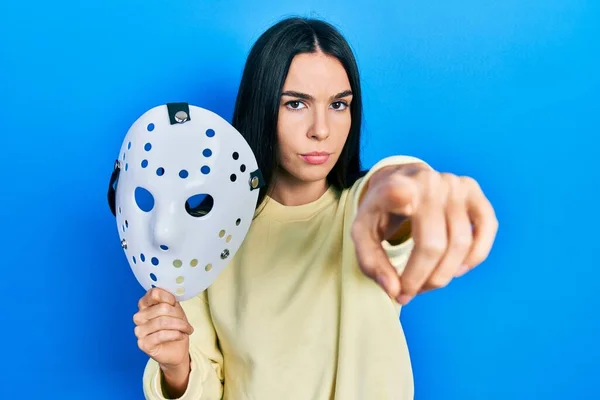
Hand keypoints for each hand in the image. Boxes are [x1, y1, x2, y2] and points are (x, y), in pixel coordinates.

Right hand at [133, 288, 193, 369]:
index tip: (175, 303)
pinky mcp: (143, 344)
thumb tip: (172, 294)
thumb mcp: (175, 310)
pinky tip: (180, 336)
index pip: (153, 293)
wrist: (176, 349)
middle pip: (162, 308)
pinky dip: (175, 335)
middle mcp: (139, 317)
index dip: (167, 297)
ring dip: (180, 326)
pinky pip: (161, 335)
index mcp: (145, 305)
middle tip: (186, 324)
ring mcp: (139, 331)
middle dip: (178, 316)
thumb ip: (170, 301)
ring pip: (162, 322)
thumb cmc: (175, 328)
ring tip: (186, 330)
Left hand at [351, 163, 497, 304]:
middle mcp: (427, 181)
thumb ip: (371, 263)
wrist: (400, 181)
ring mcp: (454, 184)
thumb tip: (394, 290)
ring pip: (461, 243)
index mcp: (393, 185)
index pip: (398, 192)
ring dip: (444, 275)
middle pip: (433, 244)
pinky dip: (475, 256)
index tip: (404, 203)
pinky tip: (457, 270)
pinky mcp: (473, 191)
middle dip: (421, 278)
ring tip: (427, 284)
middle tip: (408, 293)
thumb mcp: (363, 233)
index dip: (401, 198)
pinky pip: (486, 228)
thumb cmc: (381, 212)